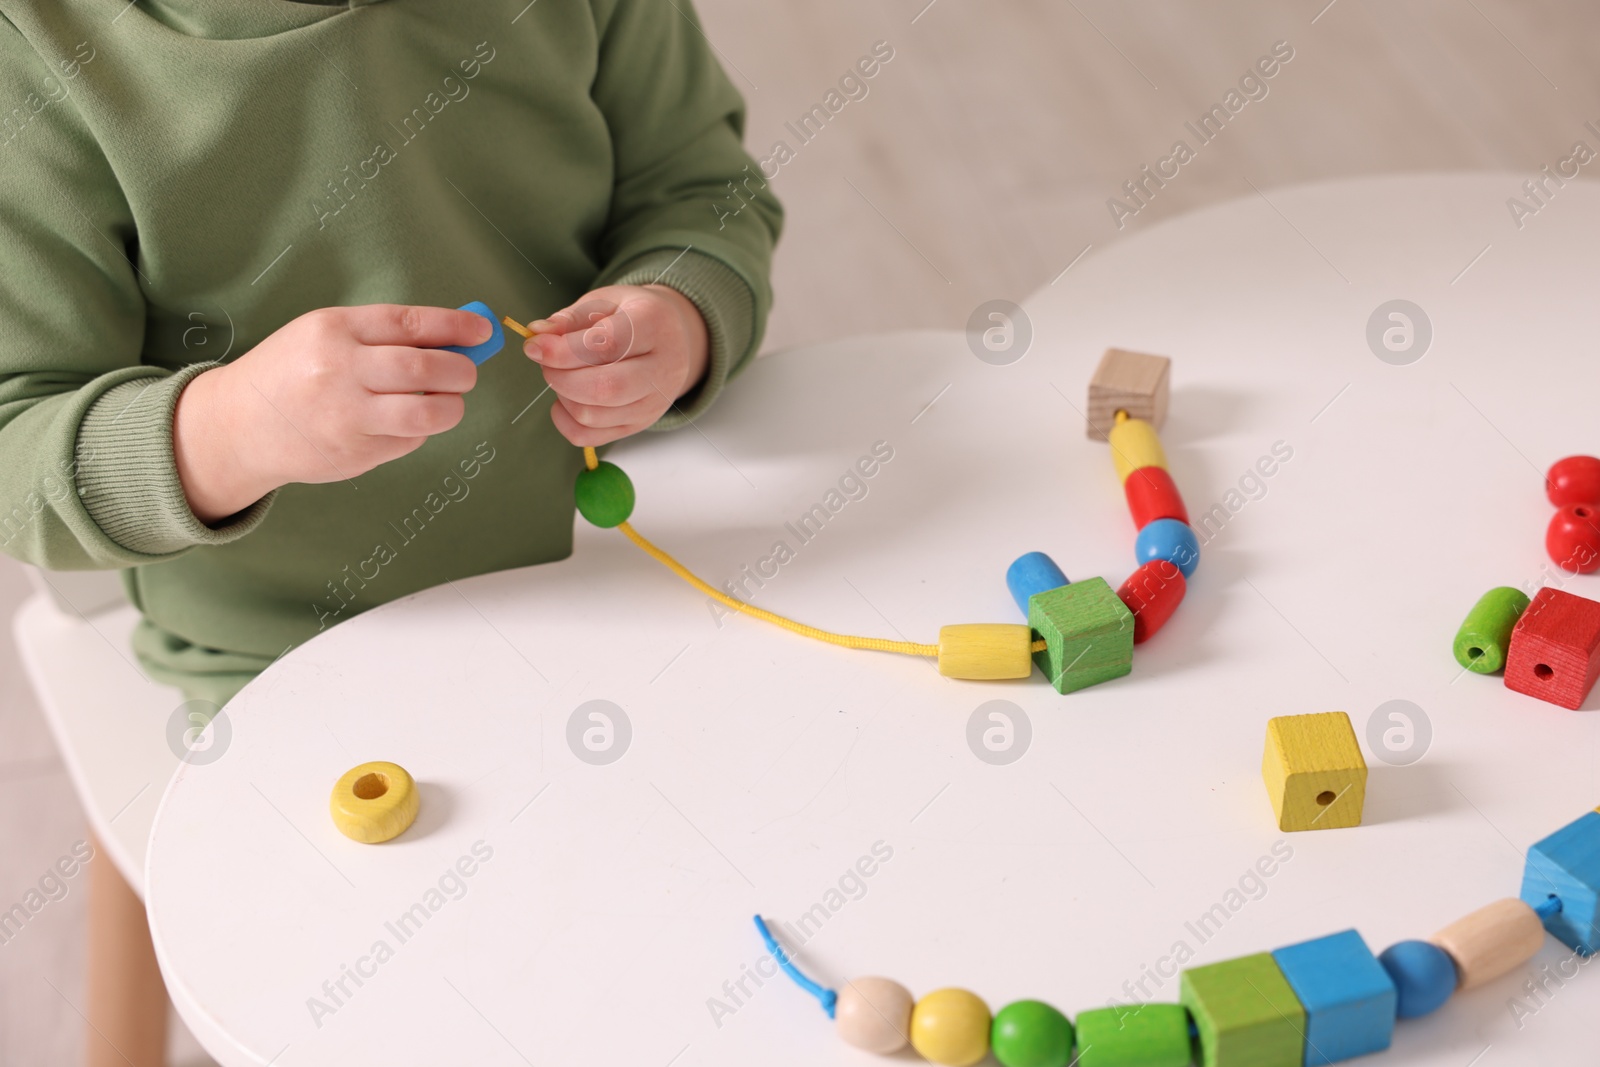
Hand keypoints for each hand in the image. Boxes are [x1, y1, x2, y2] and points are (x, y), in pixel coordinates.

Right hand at [173, 305, 488, 522]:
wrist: (238, 424)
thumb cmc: (292, 372)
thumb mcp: (324, 335)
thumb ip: (383, 335)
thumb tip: (454, 337)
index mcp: (333, 330)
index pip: (409, 323)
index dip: (454, 327)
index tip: (482, 332)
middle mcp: (338, 371)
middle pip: (423, 369)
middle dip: (460, 371)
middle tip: (467, 374)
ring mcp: (345, 416)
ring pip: (425, 414)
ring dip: (452, 408)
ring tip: (450, 403)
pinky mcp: (351, 452)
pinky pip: (407, 441)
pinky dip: (419, 432)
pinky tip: (404, 424)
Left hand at [525, 284, 708, 445]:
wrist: (673, 339)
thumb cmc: (632, 316)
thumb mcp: (604, 303)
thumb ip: (570, 318)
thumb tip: (538, 333)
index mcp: (654, 324)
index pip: (607, 345)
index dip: (562, 350)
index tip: (533, 347)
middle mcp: (663, 368)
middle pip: (605, 388)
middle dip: (560, 377)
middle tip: (546, 362)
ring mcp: (654, 402)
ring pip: (594, 416)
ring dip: (563, 396)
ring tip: (562, 376)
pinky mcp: (640, 424)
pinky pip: (591, 437)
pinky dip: (565, 421)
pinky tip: (565, 400)